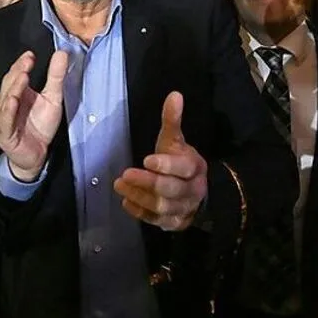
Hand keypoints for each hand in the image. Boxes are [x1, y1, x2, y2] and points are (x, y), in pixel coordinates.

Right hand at [0, 51, 68, 181]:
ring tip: (22, 76)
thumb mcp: (53, 98)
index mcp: (16, 94)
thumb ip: (56, 77)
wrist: (36, 156)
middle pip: (9, 85)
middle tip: (27, 61)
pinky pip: (6, 121)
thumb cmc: (40, 126)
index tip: (30, 55)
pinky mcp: (5, 134)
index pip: (16, 75)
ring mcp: (4, 119)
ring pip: (5, 101)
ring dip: (13, 88)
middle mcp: (6, 104)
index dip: (22, 65)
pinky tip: (13, 100)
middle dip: (18, 72)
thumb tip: (62, 53)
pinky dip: (8, 111)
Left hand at [114, 92, 207, 231]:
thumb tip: (174, 94)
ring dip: (139, 197)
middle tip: (125, 174)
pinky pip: (156, 221)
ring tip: (119, 185)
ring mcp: (183, 208)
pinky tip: (126, 202)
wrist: (198, 193)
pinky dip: (141, 213)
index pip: (183, 167)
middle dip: (148, 182)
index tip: (146, 159)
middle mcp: (192, 190)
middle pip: (171, 189)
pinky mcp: (174, 223)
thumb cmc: (180, 163)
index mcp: (194, 167)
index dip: (166, 164)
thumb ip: (172, 120)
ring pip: (162, 206)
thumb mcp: (176, 142)